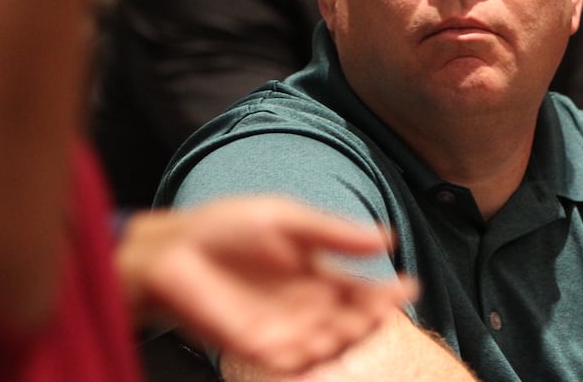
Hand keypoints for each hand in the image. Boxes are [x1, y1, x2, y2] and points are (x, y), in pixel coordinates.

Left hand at [116, 198, 417, 376]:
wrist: (174, 249)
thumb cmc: (225, 228)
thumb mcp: (286, 219)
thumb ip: (332, 232)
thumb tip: (386, 236)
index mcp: (315, 275)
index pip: (360, 292)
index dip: (386, 293)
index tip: (408, 286)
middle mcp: (304, 307)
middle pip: (350, 322)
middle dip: (369, 318)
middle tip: (379, 306)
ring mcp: (283, 330)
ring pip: (328, 345)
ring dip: (346, 338)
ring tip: (355, 320)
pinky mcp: (257, 348)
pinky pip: (293, 362)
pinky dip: (311, 359)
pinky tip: (323, 345)